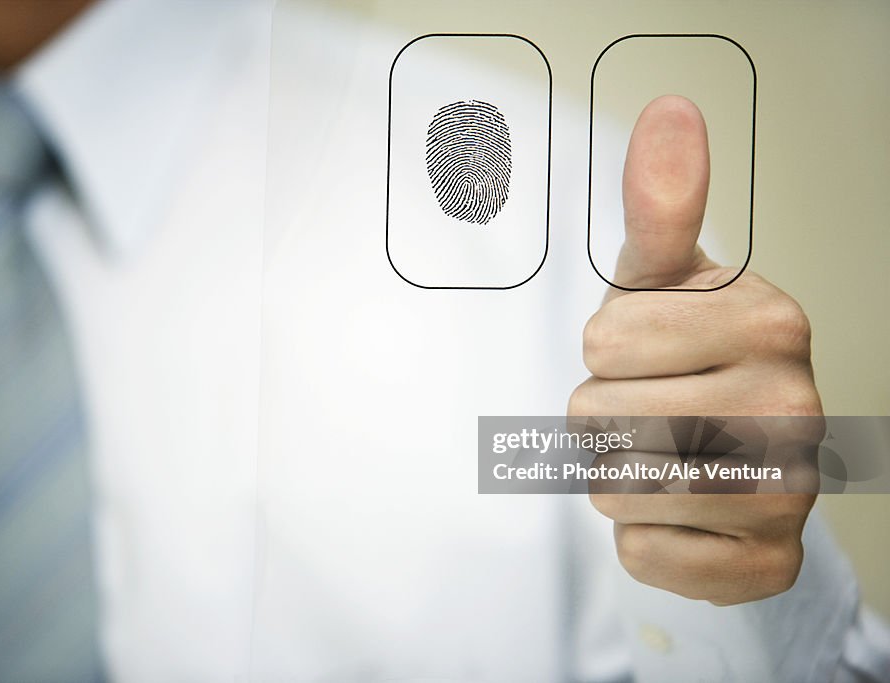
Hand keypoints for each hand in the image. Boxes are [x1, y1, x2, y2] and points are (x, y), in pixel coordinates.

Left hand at [569, 95, 820, 605]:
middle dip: (601, 416)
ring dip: (616, 474)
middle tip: (649, 408)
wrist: (744, 447)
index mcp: (769, 320)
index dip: (606, 351)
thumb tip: (669, 111)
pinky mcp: (765, 561)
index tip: (646, 351)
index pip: (603, 345)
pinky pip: (642, 552)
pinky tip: (680, 509)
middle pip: (600, 419)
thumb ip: (662, 202)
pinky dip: (643, 535)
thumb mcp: (667, 276)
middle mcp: (791, 406)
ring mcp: (788, 492)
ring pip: (615, 488)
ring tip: (661, 454)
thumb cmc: (689, 354)